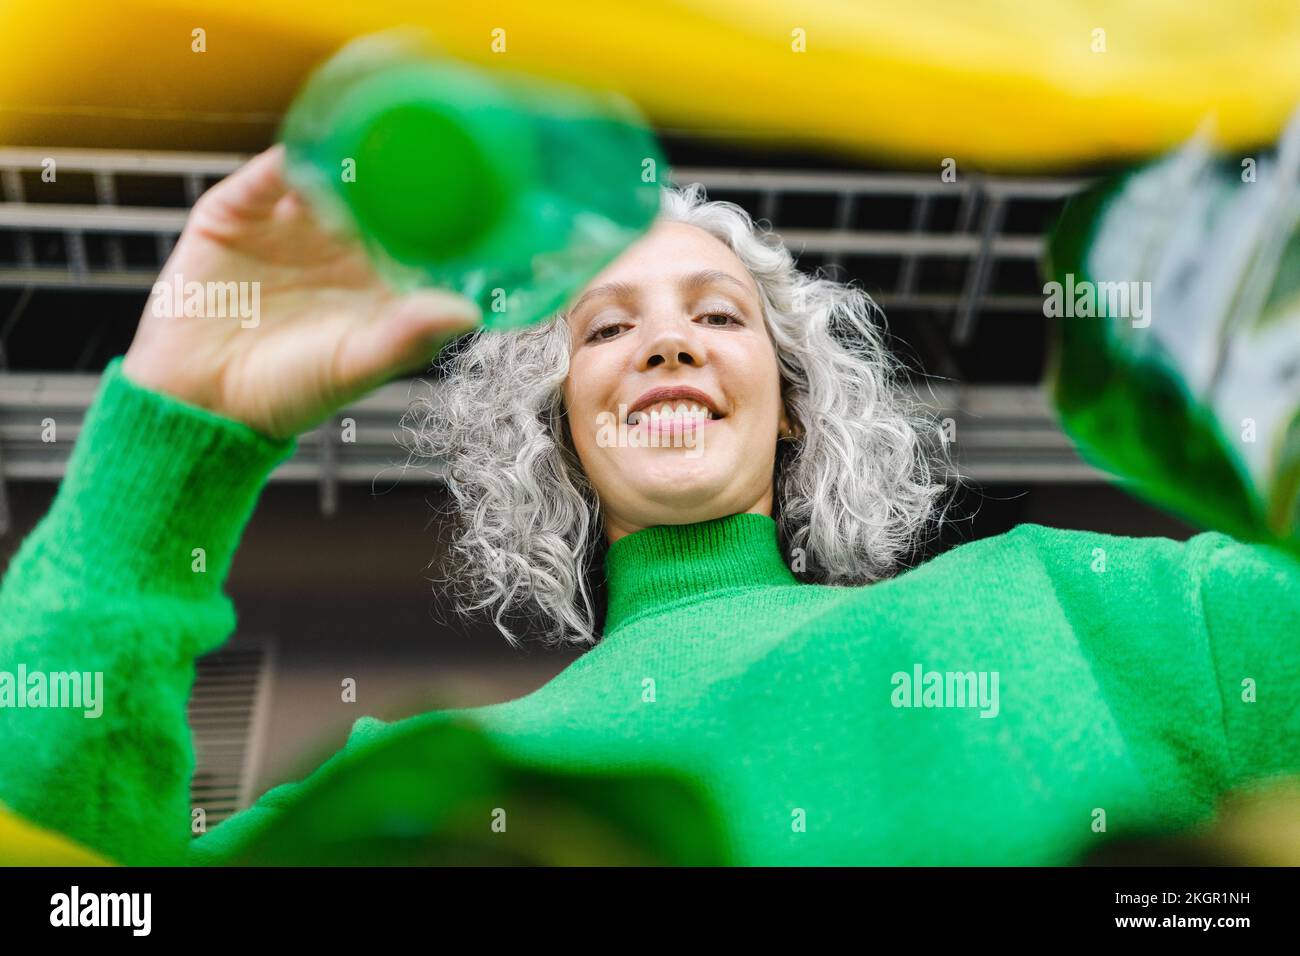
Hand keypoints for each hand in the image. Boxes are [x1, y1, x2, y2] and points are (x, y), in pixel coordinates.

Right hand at [122, 144, 481, 439]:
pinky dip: (290, 159)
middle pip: (376, 193)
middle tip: (428, 147)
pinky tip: (312, 150)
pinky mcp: (238, 213)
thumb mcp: (357, 365)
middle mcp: (338, 245)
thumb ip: (410, 338)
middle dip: (399, 172)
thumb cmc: (288, 391)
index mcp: (376, 279)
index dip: (443, 215)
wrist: (199, 398)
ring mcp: (289, 224)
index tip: (471, 194)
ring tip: (374, 139)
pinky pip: (268, 175)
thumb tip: (468, 313)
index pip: (418, 234)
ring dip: (347, 156)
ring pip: (326, 174)